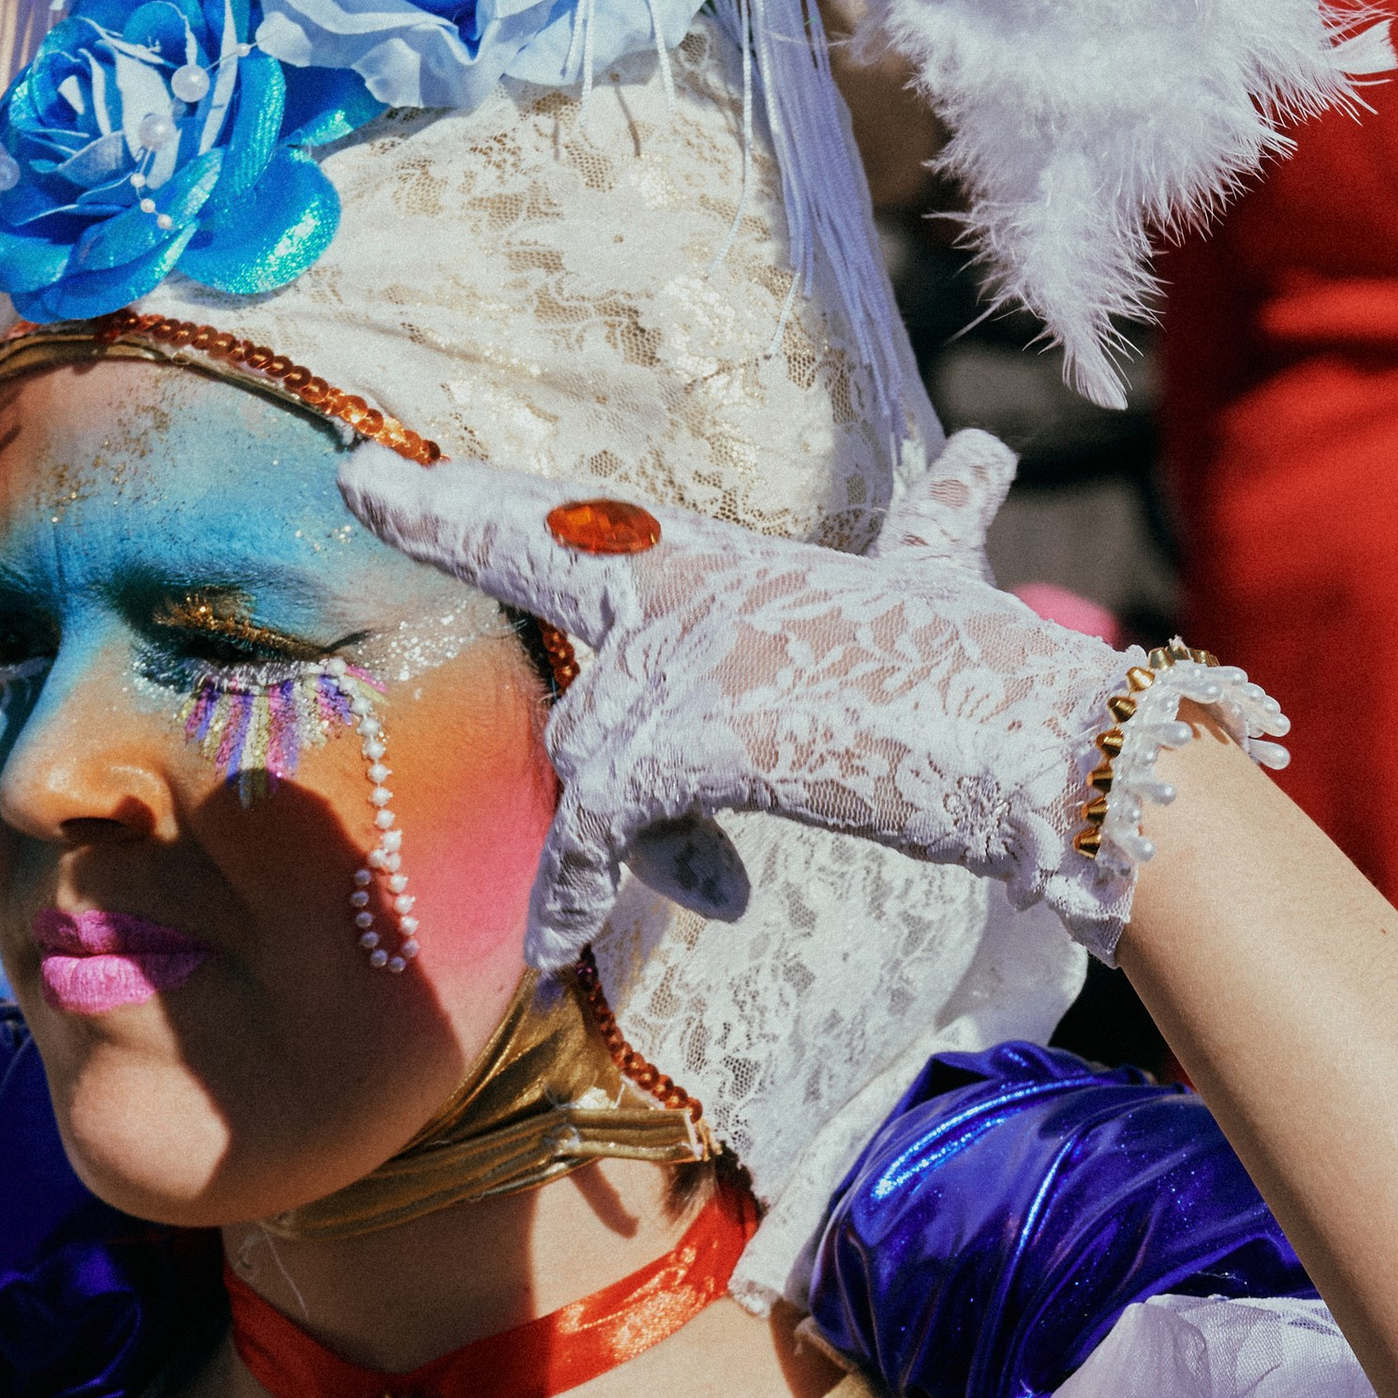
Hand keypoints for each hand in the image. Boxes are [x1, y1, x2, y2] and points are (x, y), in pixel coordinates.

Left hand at [340, 434, 1145, 970]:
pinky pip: (594, 833)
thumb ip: (935, 530)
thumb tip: (985, 450)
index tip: (381, 465)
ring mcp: (676, 660)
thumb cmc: (993, 674)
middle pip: (536, 550)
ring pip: (584, 746)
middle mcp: (690, 588)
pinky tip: (558, 947)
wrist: (1036, 740)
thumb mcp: (947, 588)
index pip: (589, 515)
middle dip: (449, 518)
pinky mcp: (678, 743)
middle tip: (361, 479)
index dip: (485, 493)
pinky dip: (579, 894)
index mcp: (732, 560)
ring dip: (632, 829)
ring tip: (719, 883)